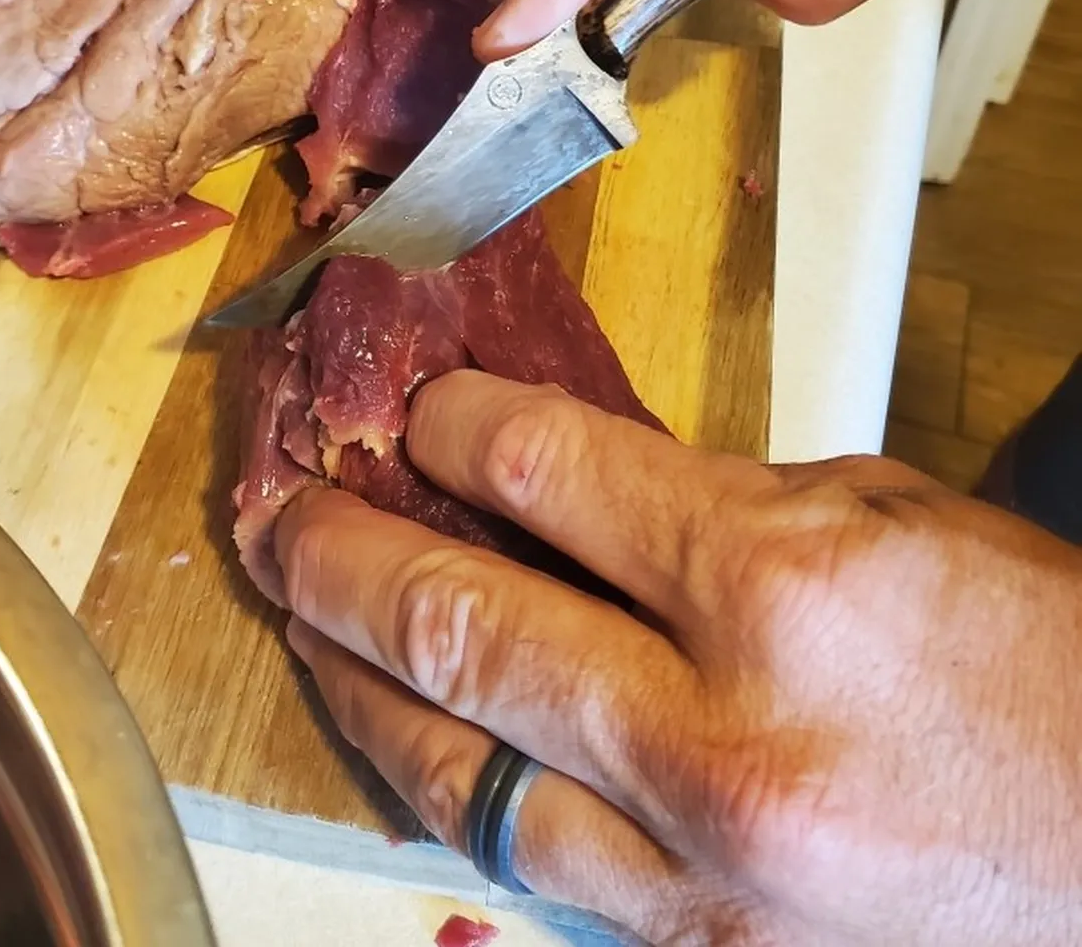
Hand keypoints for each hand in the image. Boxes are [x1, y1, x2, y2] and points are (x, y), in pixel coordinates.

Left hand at [275, 371, 1081, 945]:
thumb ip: (711, 500)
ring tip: (307, 631)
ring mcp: (698, 875)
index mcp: (780, 587)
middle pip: (457, 624)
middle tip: (281, 520)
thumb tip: (569, 493)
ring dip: (359, 686)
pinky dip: (457, 790)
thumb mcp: (886, 518)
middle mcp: (718, 737)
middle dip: (341, 556)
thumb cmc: (1040, 666)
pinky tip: (419, 740)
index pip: (542, 474)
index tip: (419, 413)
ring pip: (455, 773)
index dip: (452, 426)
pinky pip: (531, 868)